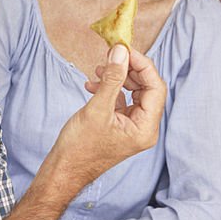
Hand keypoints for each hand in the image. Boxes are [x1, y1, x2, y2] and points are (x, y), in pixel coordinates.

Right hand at [52, 44, 166, 185]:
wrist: (64, 169)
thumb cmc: (80, 147)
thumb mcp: (97, 108)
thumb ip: (112, 79)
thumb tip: (121, 52)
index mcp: (146, 128)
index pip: (156, 88)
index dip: (143, 66)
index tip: (125, 50)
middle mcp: (144, 128)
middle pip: (147, 89)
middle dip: (129, 70)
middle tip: (112, 54)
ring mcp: (133, 127)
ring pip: (134, 93)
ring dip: (118, 78)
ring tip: (98, 70)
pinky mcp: (121, 125)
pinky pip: (122, 100)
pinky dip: (110, 89)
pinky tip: (93, 84)